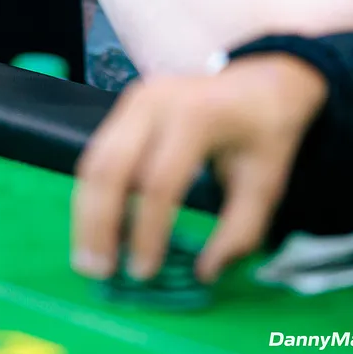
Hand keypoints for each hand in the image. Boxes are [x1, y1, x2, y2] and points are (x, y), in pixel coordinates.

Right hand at [71, 54, 327, 285]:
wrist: (261, 80)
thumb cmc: (264, 132)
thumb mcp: (266, 182)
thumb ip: (239, 231)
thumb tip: (204, 273)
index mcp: (197, 116)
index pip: (159, 180)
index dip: (147, 230)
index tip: (144, 272)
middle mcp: (156, 101)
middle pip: (111, 167)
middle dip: (98, 223)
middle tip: (98, 271)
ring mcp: (135, 99)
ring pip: (94, 161)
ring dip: (86, 212)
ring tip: (89, 257)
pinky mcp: (126, 106)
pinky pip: (99, 153)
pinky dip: (93, 195)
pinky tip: (97, 227)